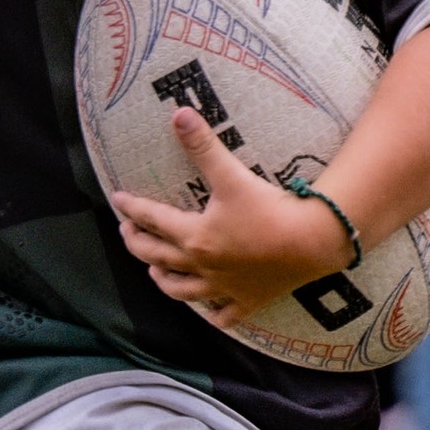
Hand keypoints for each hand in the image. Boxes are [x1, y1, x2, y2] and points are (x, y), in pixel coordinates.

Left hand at [113, 107, 351, 325]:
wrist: (312, 241)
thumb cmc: (270, 209)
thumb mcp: (232, 175)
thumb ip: (203, 146)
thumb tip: (178, 114)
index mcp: (194, 236)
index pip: (152, 220)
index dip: (132, 208)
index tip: (117, 201)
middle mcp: (202, 266)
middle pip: (158, 256)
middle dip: (137, 243)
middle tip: (127, 231)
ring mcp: (223, 288)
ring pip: (183, 291)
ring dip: (164, 280)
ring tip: (154, 271)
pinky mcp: (247, 301)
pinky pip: (225, 315)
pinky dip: (213, 315)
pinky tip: (208, 312)